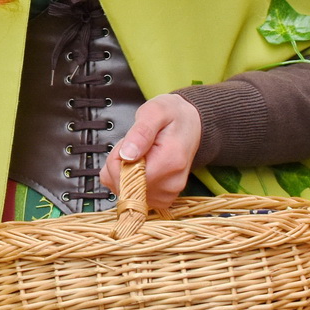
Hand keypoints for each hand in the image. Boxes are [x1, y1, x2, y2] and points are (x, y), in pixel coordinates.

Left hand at [100, 92, 201, 212]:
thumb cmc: (173, 116)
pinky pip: (133, 196)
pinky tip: (140, 165)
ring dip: (123, 172)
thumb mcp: (155, 111)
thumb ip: (141, 132)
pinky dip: (130, 180)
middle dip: (118, 165)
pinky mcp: (163, 199)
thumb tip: (127, 155)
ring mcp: (168, 194)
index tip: (128, 143)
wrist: (191, 124)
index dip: (117, 159)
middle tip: (134, 146)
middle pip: (125, 186)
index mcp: (170, 162)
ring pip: (125, 192)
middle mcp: (171, 184)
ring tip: (139, 154)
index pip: (128, 175)